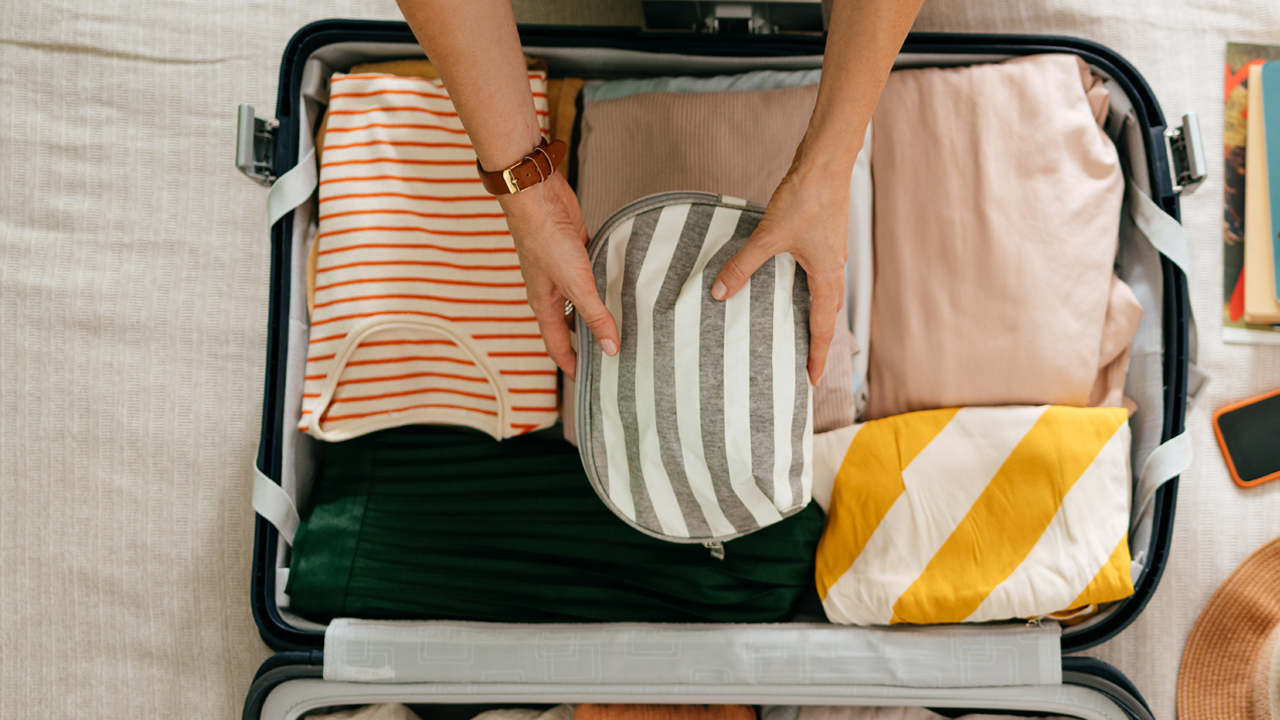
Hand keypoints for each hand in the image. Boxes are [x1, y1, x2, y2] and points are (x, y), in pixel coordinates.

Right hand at [500, 172, 618, 379]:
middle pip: (570, 326)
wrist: (537, 196)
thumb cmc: (544, 239)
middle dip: (589, 341)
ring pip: (583, 300)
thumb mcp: (574, 283)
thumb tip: (610, 348)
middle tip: (614, 354)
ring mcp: (563, 271)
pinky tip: (624, 286)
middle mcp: (551, 292)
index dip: (573, 366)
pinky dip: (606, 283)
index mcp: (544, 305)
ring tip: (626, 322)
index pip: (557, 346)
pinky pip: (592, 275)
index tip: (591, 382)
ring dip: (600, 310)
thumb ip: (594, 315)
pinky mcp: (575, 251)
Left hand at [711, 151, 849, 384]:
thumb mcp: (769, 236)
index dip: (817, 355)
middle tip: (803, 360)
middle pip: (827, 314)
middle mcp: (835, 269)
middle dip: (816, 339)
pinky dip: (805, 288)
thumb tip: (720, 292)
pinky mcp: (823, 237)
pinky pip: (817, 274)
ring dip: (812, 313)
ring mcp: (831, 253)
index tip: (811, 379)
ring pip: (823, 293)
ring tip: (794, 329)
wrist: (826, 163)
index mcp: (828, 276)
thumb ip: (743, 265)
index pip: (823, 327)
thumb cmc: (806, 198)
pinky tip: (786, 284)